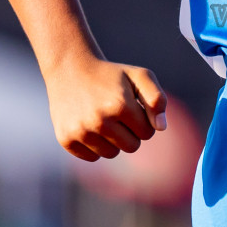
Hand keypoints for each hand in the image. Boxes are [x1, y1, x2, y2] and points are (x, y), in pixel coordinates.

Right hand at [43, 56, 167, 160]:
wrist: (68, 68)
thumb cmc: (110, 75)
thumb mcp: (139, 76)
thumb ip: (157, 99)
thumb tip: (161, 127)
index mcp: (120, 105)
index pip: (147, 133)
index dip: (142, 120)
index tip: (132, 107)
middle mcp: (100, 120)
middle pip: (132, 147)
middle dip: (130, 132)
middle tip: (117, 113)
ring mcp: (81, 131)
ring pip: (112, 154)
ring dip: (112, 140)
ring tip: (103, 118)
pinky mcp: (66, 139)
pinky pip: (92, 157)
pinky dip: (94, 145)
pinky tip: (88, 125)